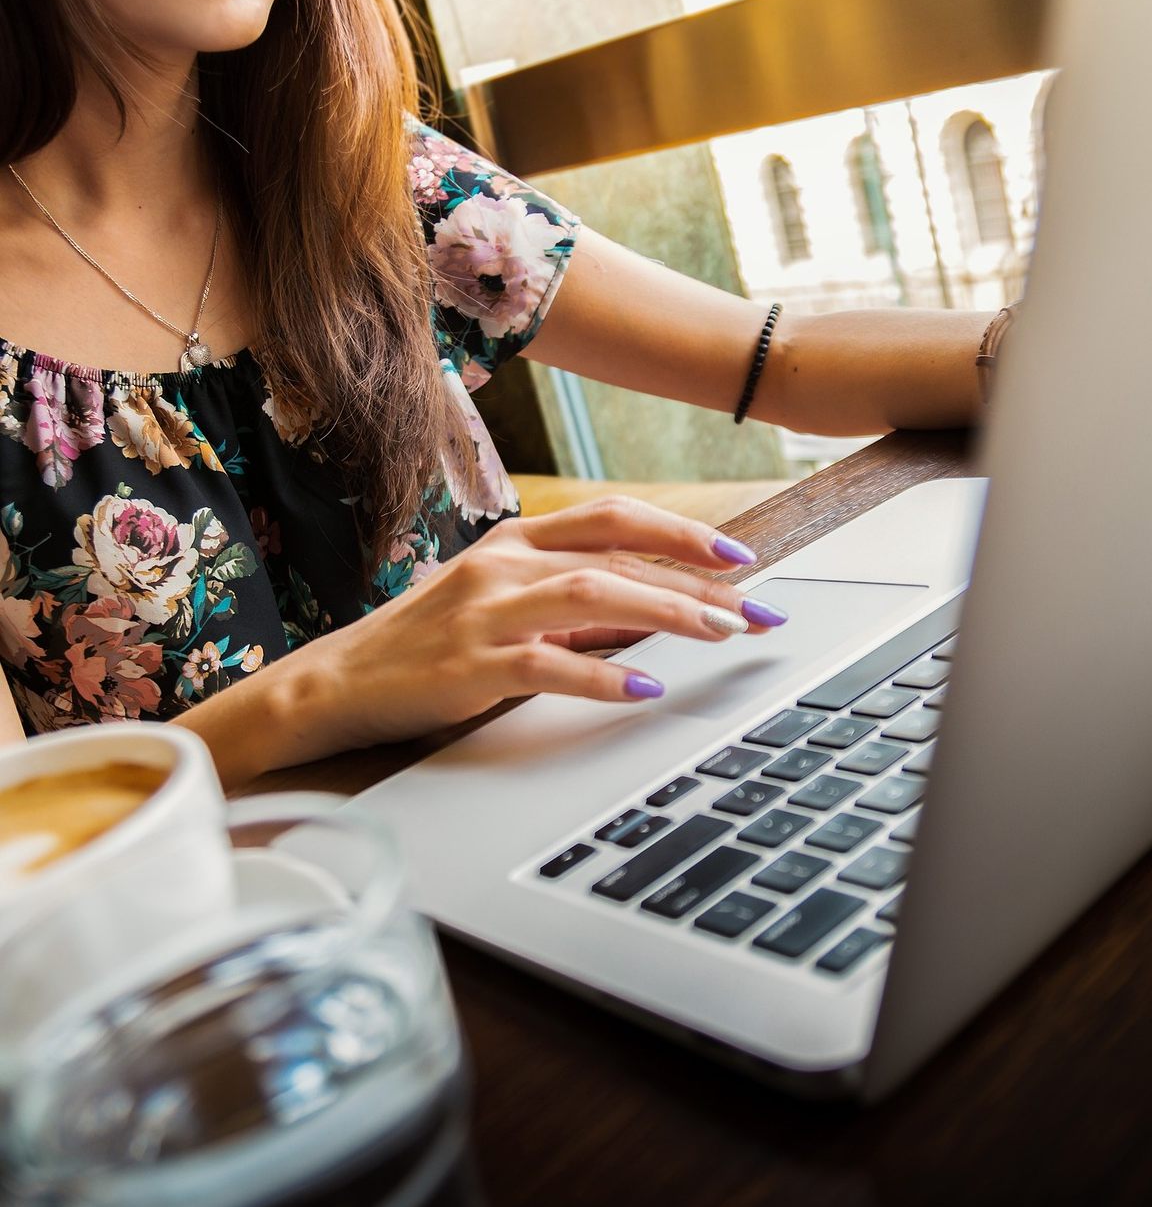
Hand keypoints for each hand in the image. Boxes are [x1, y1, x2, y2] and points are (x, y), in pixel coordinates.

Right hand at [293, 496, 787, 752]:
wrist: (339, 682)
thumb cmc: (430, 642)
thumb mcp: (502, 605)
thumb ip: (571, 602)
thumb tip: (654, 612)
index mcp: (515, 542)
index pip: (613, 519)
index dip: (681, 533)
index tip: (739, 557)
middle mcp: (503, 564)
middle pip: (617, 556)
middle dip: (697, 582)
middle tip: (756, 610)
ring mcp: (485, 612)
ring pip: (592, 594)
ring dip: (666, 613)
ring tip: (722, 635)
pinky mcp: (469, 666)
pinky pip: (548, 664)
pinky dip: (603, 674)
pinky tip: (645, 687)